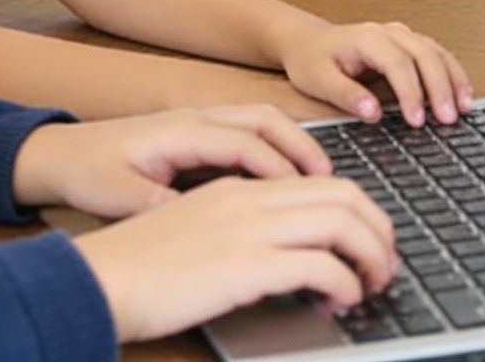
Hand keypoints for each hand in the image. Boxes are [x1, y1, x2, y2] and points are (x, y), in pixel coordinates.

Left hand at [13, 105, 328, 218]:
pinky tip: (284, 178)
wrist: (58, 154)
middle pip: (264, 119)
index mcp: (180, 129)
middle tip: (331, 180)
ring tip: (319, 178)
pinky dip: (274, 148)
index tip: (307, 194)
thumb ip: (160, 204)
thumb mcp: (118, 195)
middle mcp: (195, 117)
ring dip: (293, 144)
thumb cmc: (87, 171)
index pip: (245, 143)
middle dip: (301, 146)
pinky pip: (247, 132)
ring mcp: (197, 121)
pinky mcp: (194, 133)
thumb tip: (198, 218)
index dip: (280, 167)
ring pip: (260, 121)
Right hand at [72, 172, 396, 341]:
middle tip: (385, 265)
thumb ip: (241, 233)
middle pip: (346, 194)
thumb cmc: (139, 268)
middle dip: (380, 230)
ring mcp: (250, 228)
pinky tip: (341, 301)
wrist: (100, 280)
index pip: (324, 182)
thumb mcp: (197, 234)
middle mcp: (251, 198)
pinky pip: (322, 264)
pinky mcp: (246, 265)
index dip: (361, 212)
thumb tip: (285, 257)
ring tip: (373, 284)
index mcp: (240, 188)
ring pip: (343, 221)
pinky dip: (346, 282)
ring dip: (372, 255)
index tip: (369, 244)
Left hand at [280, 20, 474, 125]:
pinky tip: (463, 94)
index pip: (397, 63)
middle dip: (440, 88)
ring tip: (465, 108)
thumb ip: (347, 96)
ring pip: (437, 52)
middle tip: (449, 120)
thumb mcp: (318, 81)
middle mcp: (389, 32)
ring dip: (453, 80)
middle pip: (425, 55)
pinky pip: (438, 55)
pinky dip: (453, 74)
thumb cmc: (312, 61)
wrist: (308, 42)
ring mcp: (403, 36)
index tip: (417, 121)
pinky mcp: (410, 45)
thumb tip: (373, 113)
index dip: (410, 92)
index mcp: (367, 38)